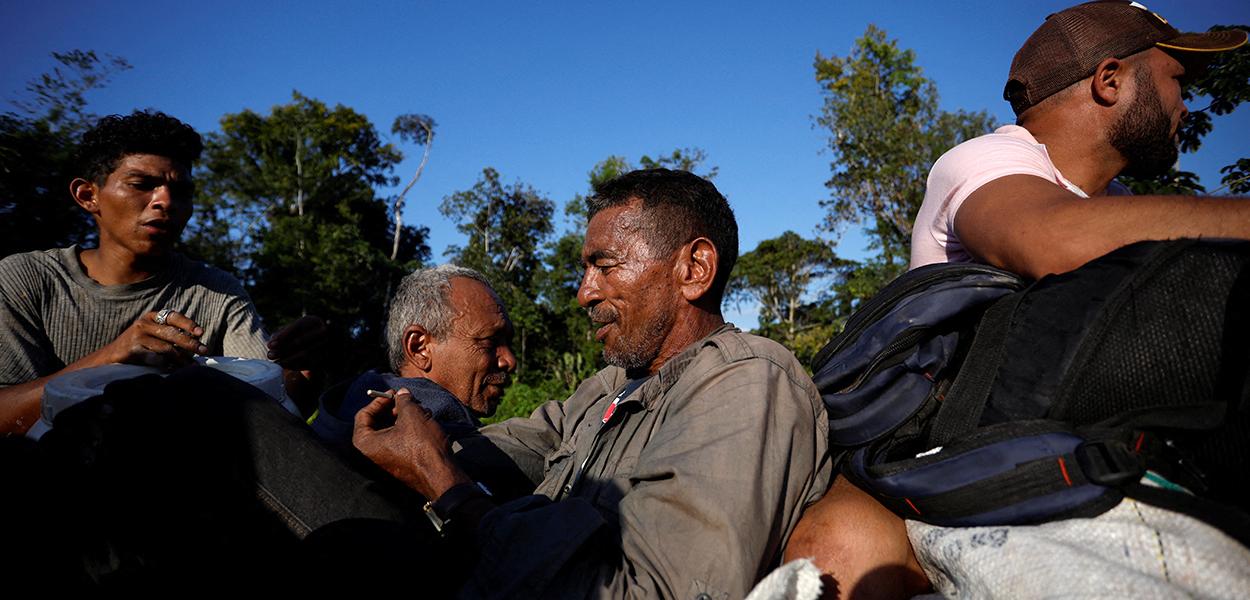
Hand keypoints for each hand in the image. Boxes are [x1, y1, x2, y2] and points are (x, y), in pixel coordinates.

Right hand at [101, 310, 209, 368]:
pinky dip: (168, 365)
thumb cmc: (137, 348)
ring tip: (192, 366)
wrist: (108, 358)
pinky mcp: (133, 350)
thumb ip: (170, 335)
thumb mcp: (152, 335)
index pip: (173, 316)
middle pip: (173, 333)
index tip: (201, 333)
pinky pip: (156, 358)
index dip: (188, 324)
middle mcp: (144, 324)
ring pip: (167, 347)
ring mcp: (137, 336)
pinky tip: (175, 370)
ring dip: (182, 358)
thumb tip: (197, 343)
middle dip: (190, 343)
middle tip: (204, 351)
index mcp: (151, 317)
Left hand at [267, 315, 327, 369]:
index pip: (298, 327)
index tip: (269, 345)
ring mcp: (326, 345)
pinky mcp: (325, 358)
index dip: (282, 336)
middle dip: (283, 350)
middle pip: (301, 341)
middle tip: (270, 355)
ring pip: (304, 354)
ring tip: (275, 362)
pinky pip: (308, 363)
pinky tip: (284, 366)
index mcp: (314, 321)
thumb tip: (271, 344)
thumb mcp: (291, 331)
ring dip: (287, 359)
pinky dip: (294, 365)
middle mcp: (323, 332)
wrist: (318, 345)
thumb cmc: (300, 335)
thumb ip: (280, 335)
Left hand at [352, 388, 469, 499]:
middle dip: (394, 409)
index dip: (379, 401)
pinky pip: (399, 442)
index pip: (363, 415)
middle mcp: (371, 454)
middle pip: (378, 423)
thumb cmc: (422, 447)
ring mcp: (386, 460)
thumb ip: (403, 400)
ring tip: (421, 410)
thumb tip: (402, 393)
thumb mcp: (412, 416)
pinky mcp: (400, 463)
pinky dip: (410, 430)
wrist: (441, 476)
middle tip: (408, 401)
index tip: (393, 394)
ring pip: (391, 431)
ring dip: (405, 418)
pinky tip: (425, 422)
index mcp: (365, 444)